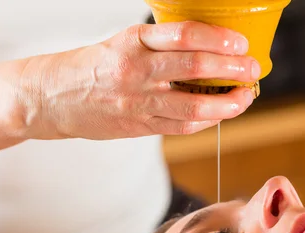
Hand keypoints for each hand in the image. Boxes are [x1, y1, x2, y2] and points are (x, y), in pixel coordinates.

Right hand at [19, 21, 260, 139]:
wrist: (52, 98)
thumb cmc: (91, 67)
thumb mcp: (122, 44)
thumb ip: (158, 46)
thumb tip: (206, 49)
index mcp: (133, 41)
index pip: (184, 35)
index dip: (219, 38)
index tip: (240, 42)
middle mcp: (136, 70)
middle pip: (194, 67)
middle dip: (231, 68)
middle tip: (252, 68)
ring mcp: (137, 102)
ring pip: (192, 106)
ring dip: (226, 103)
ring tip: (244, 97)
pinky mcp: (137, 126)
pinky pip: (180, 127)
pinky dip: (205, 122)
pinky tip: (220, 115)